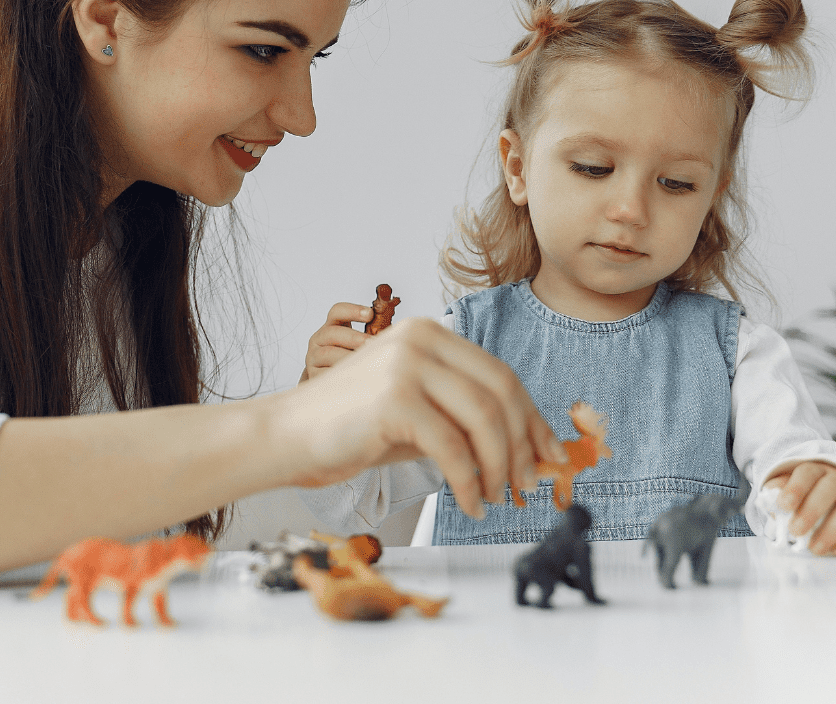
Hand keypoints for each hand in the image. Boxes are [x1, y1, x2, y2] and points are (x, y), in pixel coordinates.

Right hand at [278, 318, 566, 519]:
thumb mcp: (416, 412)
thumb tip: (527, 450)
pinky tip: (471, 501)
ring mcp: (407, 365)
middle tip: (528, 485)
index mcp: (428, 333)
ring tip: (497, 498)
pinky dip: (470, 481)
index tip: (549, 455)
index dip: (531, 418)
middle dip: (524, 444)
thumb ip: (462, 418)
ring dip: (500, 467)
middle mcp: (421, 339)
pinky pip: (453, 446)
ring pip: (483, 418)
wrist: (286, 437)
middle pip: (500, 391)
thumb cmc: (349, 429)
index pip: (499, 373)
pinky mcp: (395, 398)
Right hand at [299, 301, 374, 382]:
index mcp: (331, 327)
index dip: (352, 310)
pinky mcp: (314, 375)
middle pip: (332, 332)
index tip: (370, 314)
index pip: (337, 312)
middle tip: (371, 343)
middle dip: (354, 337)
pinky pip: (326, 373)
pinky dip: (341, 374)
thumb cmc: (351, 360)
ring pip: (327, 353)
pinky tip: (355, 375)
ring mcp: (313, 358)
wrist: (334, 383)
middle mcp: (319, 340)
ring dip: (347, 356)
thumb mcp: (358, 345)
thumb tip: (394, 333)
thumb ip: (370, 336)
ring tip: (366, 361)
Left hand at [763, 461, 835, 555]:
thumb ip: (778, 494)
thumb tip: (770, 497)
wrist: (835, 505)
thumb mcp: (787, 494)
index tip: (783, 506)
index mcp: (816, 471)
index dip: (795, 488)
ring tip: (815, 548)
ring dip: (834, 528)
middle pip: (831, 486)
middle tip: (796, 531)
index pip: (807, 472)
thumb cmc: (805, 500)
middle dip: (812, 510)